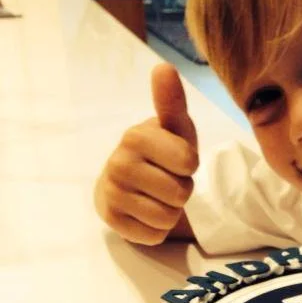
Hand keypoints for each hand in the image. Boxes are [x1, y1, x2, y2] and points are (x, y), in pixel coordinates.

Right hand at [94, 63, 198, 244]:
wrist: (133, 183)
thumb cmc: (162, 151)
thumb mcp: (174, 128)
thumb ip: (172, 102)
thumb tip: (164, 67)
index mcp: (134, 136)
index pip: (188, 162)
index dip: (189, 164)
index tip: (176, 158)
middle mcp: (117, 164)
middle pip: (180, 194)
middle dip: (180, 190)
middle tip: (166, 179)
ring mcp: (111, 194)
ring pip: (168, 217)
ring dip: (171, 211)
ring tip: (157, 195)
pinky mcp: (111, 221)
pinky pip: (154, 235)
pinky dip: (156, 229)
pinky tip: (145, 212)